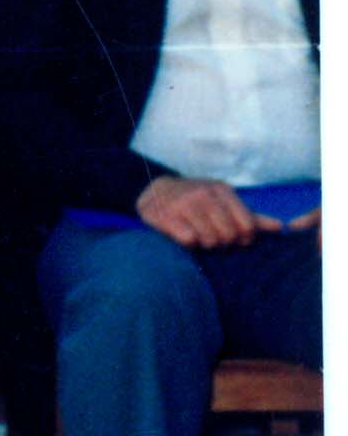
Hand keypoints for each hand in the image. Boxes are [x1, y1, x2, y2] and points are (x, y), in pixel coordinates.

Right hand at [134, 175, 296, 251]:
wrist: (156, 191)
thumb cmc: (196, 201)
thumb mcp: (223, 202)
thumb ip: (250, 217)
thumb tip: (279, 228)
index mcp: (222, 190)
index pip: (247, 225)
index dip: (244, 238)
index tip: (236, 239)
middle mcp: (203, 194)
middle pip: (229, 235)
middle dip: (224, 244)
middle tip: (216, 241)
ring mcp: (183, 204)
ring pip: (209, 240)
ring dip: (206, 245)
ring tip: (200, 238)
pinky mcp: (164, 215)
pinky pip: (189, 240)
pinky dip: (189, 244)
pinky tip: (185, 237)